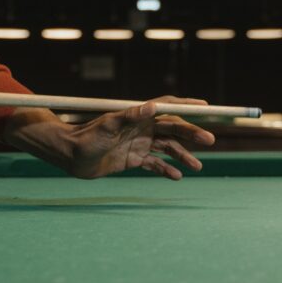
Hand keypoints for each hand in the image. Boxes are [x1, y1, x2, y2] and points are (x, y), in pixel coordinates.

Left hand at [66, 96, 214, 179]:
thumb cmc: (87, 137)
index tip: (206, 107)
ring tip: (198, 167)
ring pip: (168, 148)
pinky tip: (177, 177)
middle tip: (210, 140)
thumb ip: (130, 116)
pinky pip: (155, 164)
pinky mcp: (134, 159)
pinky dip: (167, 170)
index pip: (168, 107)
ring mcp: (139, 144)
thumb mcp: (108, 126)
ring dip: (183, 156)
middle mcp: (142, 128)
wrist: (71, 156)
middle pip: (173, 129)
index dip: (187, 106)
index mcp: (139, 116)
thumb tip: (152, 107)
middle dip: (192, 134)